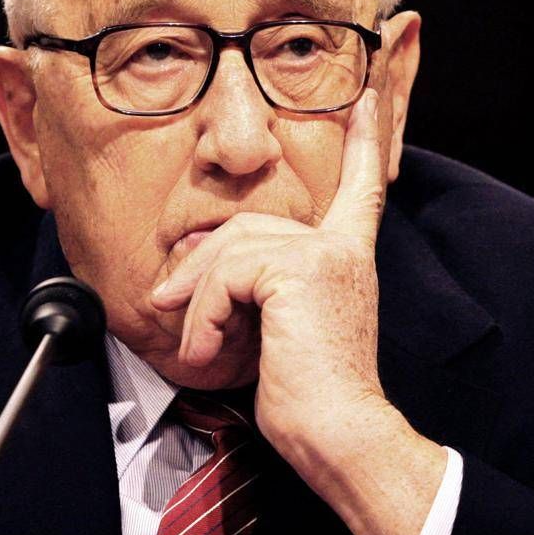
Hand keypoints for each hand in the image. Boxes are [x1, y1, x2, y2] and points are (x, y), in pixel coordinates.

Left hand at [149, 87, 386, 451]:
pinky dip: (204, 316)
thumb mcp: (282, 329)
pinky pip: (226, 275)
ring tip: (194, 344)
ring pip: (231, 247)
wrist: (338, 432)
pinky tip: (207, 351)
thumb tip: (192, 272)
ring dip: (198, 301)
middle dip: (200, 261)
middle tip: (165, 298)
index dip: (364, 141)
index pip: (361, 186)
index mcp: (348, 256)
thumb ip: (258, 288)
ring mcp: (322, 254)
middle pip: (250, 221)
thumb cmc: (310, 394)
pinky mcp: (298, 271)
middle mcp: (342, 246)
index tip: (368, 101)